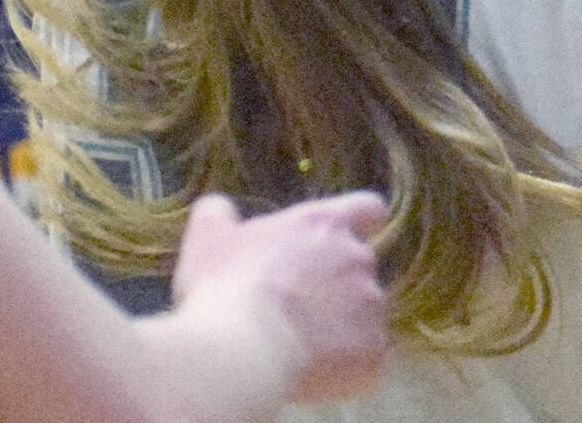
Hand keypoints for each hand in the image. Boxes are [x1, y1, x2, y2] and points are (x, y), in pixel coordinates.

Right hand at [171, 189, 389, 403]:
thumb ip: (218, 216)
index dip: (362, 222)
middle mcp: (357, 258)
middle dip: (335, 286)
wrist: (241, 351)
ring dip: (339, 328)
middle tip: (296, 310)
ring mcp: (370, 305)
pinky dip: (345, 367)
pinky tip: (312, 373)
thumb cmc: (225, 289)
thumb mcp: (209, 241)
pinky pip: (366, 359)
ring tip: (298, 345)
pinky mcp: (371, 351)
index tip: (353, 236)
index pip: (367, 208)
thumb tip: (217, 209)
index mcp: (325, 224)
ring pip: (363, 316)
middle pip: (359, 268)